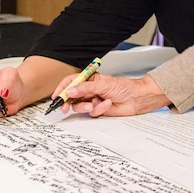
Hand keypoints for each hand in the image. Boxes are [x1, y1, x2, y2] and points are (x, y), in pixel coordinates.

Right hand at [52, 73, 170, 116]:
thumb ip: (85, 88)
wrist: (136, 98)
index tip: (57, 96)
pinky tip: (106, 104)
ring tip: (94, 104)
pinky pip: (91, 112)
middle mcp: (89, 90)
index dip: (62, 88)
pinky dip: (98, 109)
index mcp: (89, 80)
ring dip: (85, 106)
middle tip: (64, 106)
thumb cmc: (124, 87)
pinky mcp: (98, 110)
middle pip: (72, 96)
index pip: (71, 82)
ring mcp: (93, 100)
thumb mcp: (102, 84)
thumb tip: (70, 91)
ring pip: (80, 106)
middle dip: (68, 101)